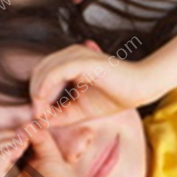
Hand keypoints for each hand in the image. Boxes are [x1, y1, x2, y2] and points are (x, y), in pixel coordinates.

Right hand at [0, 128, 83, 176]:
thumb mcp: (47, 152)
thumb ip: (37, 137)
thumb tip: (27, 124)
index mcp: (2, 176)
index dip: (4, 134)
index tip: (25, 130)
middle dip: (3, 137)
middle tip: (24, 135)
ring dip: (4, 143)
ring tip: (24, 142)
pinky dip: (4, 153)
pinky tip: (20, 148)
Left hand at [29, 42, 158, 124]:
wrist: (141, 88)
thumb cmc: (115, 96)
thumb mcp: (79, 110)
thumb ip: (60, 114)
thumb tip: (39, 122)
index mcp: (69, 62)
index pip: (41, 75)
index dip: (35, 95)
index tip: (38, 116)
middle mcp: (71, 54)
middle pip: (39, 71)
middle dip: (34, 95)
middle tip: (38, 115)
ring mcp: (77, 55)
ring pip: (44, 70)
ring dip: (38, 93)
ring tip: (42, 111)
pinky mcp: (83, 60)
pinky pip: (56, 71)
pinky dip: (46, 86)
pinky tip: (43, 100)